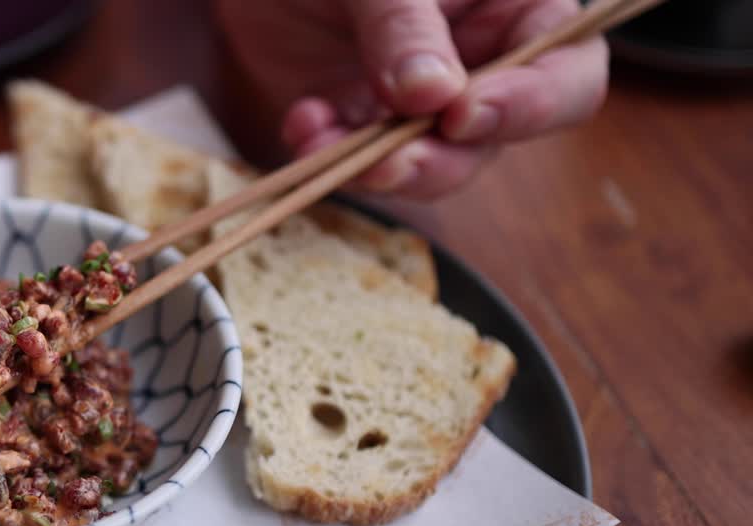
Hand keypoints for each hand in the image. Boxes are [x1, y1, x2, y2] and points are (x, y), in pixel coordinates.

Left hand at [216, 0, 607, 199]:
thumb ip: (402, 25)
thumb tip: (434, 96)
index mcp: (516, 4)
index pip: (568, 67)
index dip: (533, 103)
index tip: (462, 115)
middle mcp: (484, 57)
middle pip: (498, 134)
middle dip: (441, 158)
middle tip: (386, 162)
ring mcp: (427, 98)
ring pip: (433, 162)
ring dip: (380, 166)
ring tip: (322, 142)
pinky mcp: (370, 124)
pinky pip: (364, 161)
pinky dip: (330, 154)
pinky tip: (300, 123)